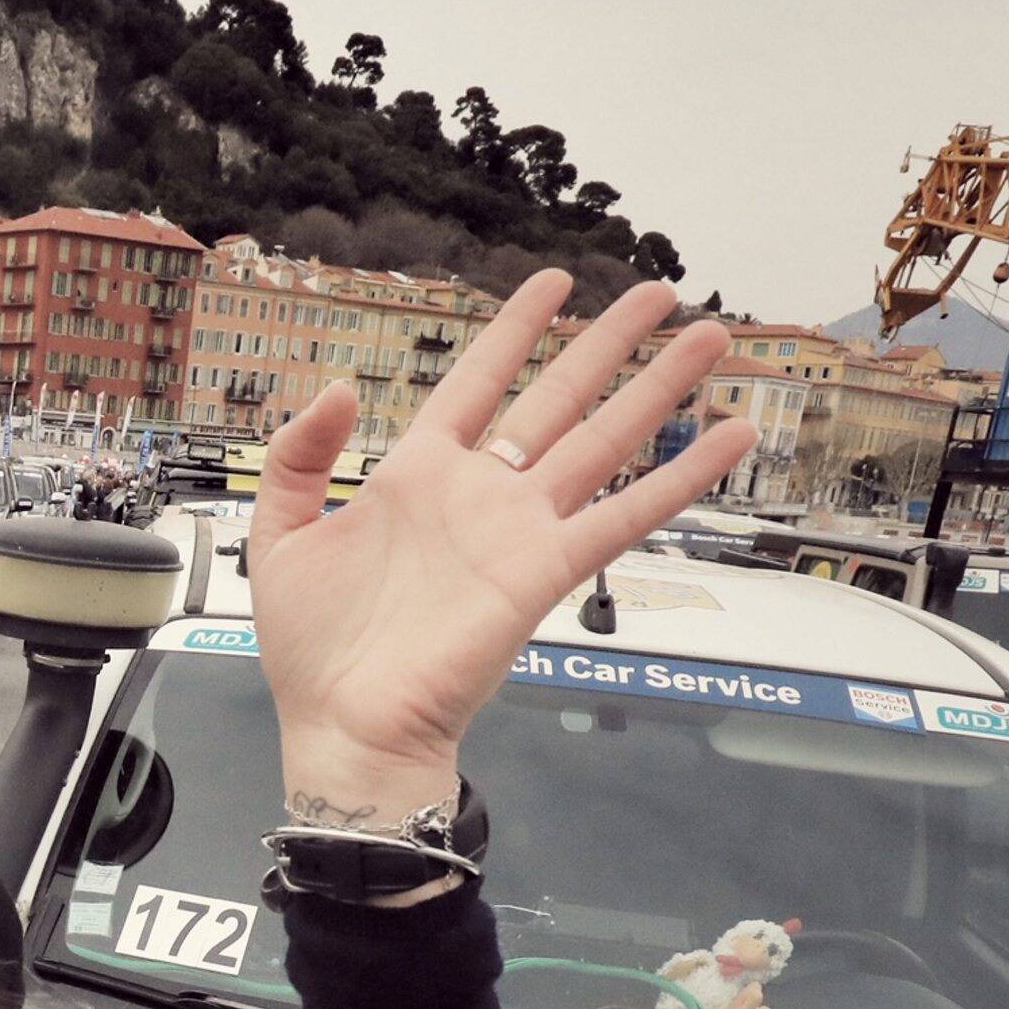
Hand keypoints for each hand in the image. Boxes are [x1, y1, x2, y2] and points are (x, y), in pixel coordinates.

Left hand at [247, 273, 754, 828]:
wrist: (345, 726)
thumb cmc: (312, 651)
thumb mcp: (280, 536)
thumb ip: (300, 457)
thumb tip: (342, 387)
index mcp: (418, 476)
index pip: (478, 382)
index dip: (515, 329)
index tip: (554, 281)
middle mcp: (480, 494)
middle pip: (561, 397)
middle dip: (612, 342)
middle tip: (662, 293)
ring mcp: (519, 530)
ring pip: (604, 441)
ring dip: (661, 389)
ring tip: (711, 336)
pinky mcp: (545, 572)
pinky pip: (623, 516)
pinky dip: (680, 479)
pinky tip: (728, 439)